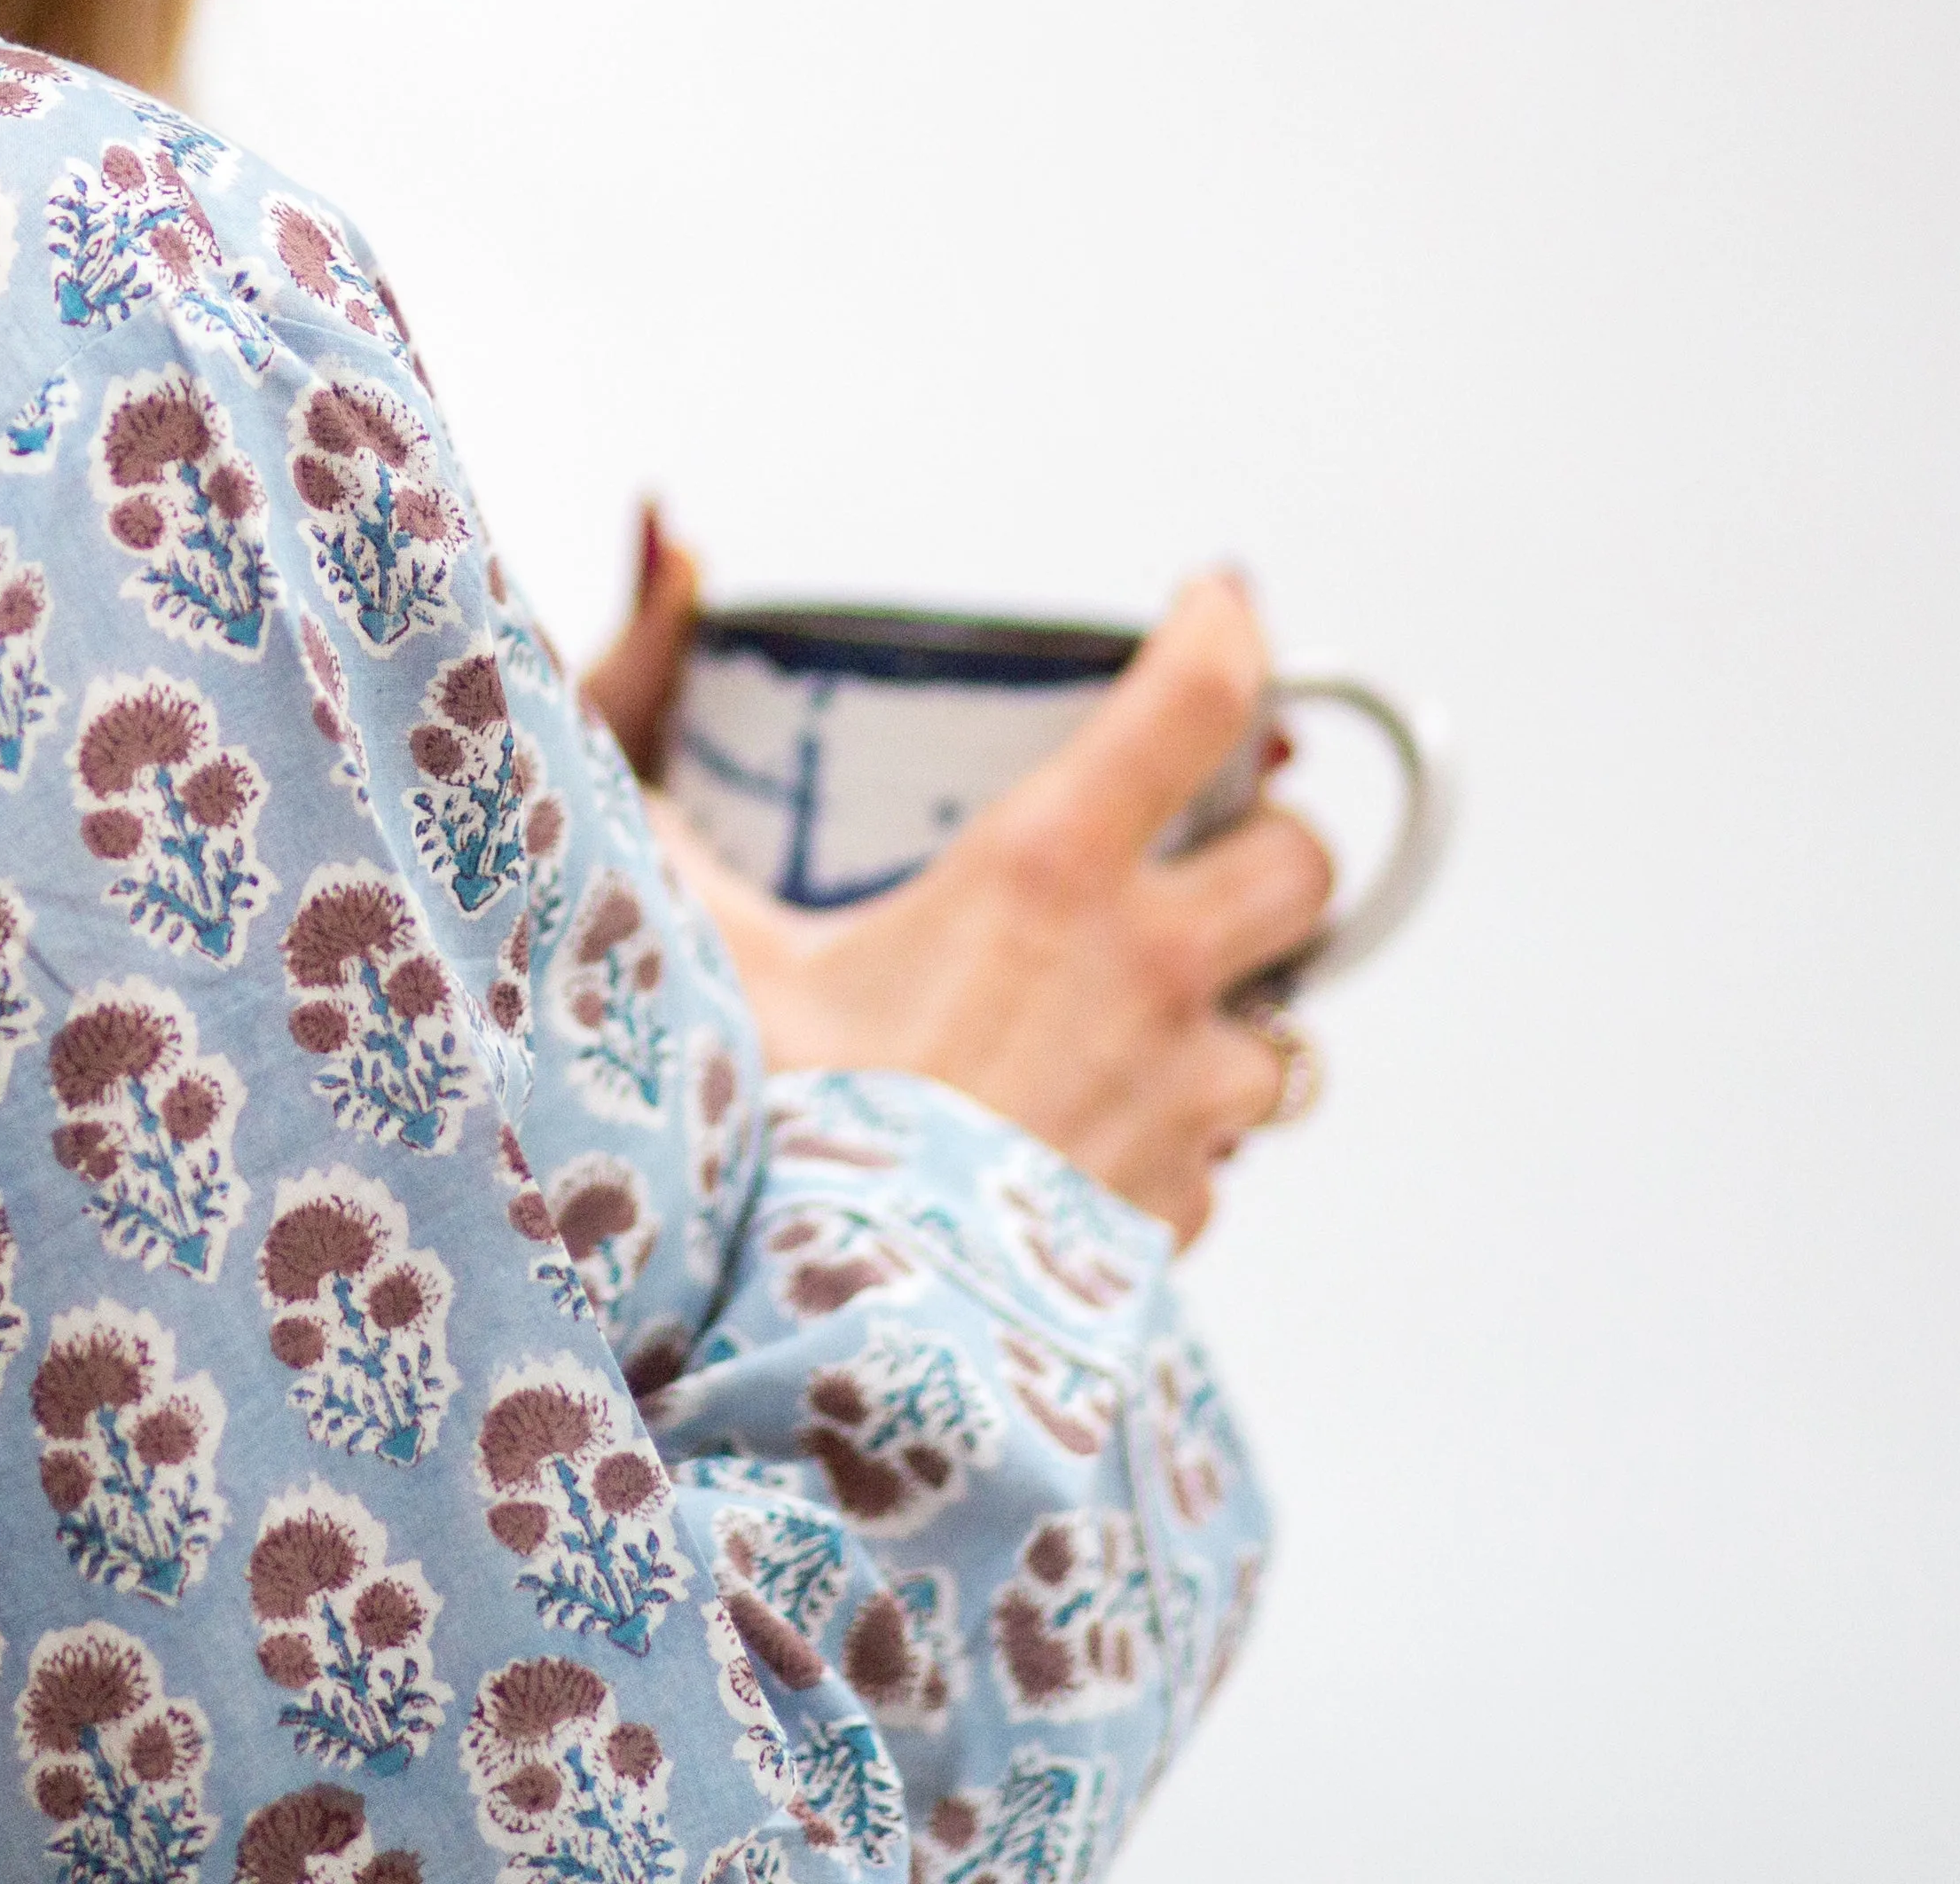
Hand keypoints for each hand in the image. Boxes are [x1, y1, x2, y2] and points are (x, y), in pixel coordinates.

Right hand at [586, 519, 1331, 1245]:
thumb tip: (653, 612)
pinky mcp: (1174, 1221)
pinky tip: (1079, 1134)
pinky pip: (1218, 1158)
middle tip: (1198, 842)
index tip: (1219, 601)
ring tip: (1130, 1012)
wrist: (822, 1357)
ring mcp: (1181, 1108)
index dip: (1229, 627)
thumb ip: (660, 777)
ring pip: (1283, 1029)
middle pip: (1306, 862)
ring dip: (1227, 1011)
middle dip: (1269, 843)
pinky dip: (1175, 1136)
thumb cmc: (762, 1135)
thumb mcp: (703, 938)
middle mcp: (1147, 976)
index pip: (1200, 696)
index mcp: (1046, 874)